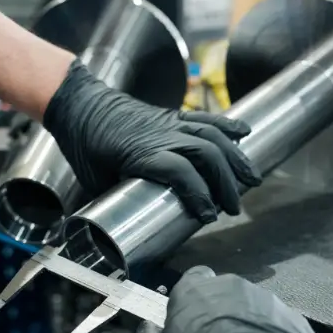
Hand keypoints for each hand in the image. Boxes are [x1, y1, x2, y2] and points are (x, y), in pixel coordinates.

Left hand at [43, 59, 261, 223]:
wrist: (80, 104)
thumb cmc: (83, 145)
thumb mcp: (94, 180)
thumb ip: (117, 201)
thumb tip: (128, 229)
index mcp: (141, 153)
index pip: (181, 173)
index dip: (199, 195)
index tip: (208, 216)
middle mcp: (161, 135)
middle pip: (205, 155)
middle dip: (226, 182)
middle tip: (234, 207)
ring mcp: (169, 122)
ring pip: (212, 136)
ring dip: (235, 158)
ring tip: (252, 179)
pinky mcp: (172, 115)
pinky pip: (205, 118)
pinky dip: (227, 126)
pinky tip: (244, 134)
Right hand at [134, 266, 328, 332]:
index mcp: (195, 288)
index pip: (192, 280)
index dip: (191, 302)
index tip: (189, 321)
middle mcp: (233, 287)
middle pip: (225, 296)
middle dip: (221, 317)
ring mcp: (269, 303)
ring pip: (256, 313)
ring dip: (250, 332)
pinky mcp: (297, 324)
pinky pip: (283, 332)